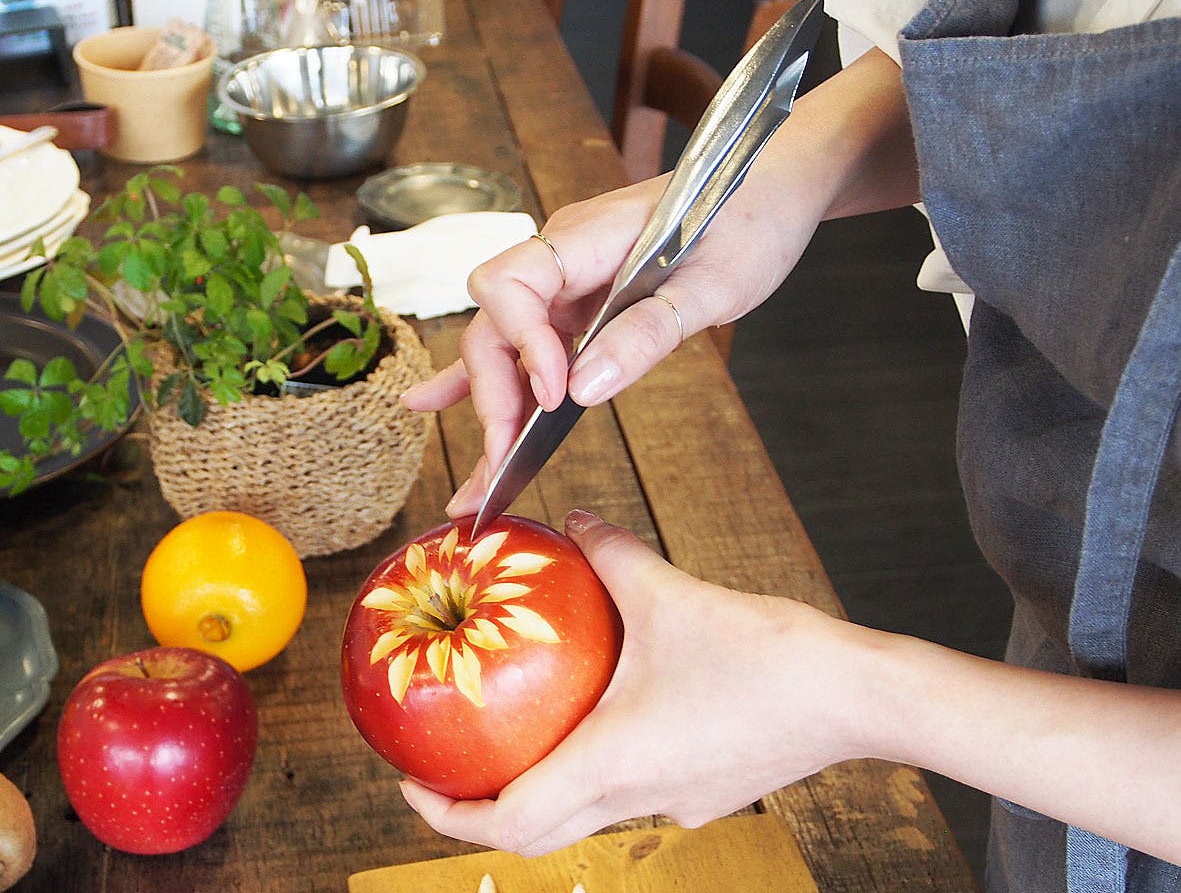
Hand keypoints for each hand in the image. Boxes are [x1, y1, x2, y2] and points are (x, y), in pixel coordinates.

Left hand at [399, 510, 864, 855]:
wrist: (857, 696)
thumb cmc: (768, 658)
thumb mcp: (670, 593)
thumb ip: (609, 554)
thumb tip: (571, 522)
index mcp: (611, 764)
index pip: (506, 822)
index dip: (447, 813)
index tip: (415, 780)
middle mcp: (638, 798)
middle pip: (537, 831)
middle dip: (481, 806)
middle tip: (450, 762)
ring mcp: (677, 803)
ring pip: (584, 813)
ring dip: (540, 782)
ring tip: (517, 729)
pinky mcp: (707, 790)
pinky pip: (630, 790)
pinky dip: (595, 764)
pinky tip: (604, 710)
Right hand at [403, 163, 817, 516]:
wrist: (771, 186)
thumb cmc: (749, 220)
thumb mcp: (713, 285)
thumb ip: (646, 332)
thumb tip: (583, 391)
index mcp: (589, 237)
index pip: (510, 284)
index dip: (521, 344)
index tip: (555, 394)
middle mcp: (563, 255)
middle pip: (494, 324)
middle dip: (493, 396)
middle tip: (504, 461)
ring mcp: (566, 278)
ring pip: (503, 342)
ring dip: (489, 405)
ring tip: (474, 476)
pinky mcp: (579, 301)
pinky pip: (525, 341)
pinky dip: (491, 378)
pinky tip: (440, 404)